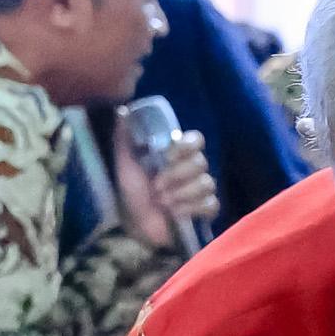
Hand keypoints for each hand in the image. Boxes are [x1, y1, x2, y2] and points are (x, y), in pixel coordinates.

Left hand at [112, 126, 215, 249]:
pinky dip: (192, 209)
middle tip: (156, 187)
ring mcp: (200, 190)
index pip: (197, 140)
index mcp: (177, 154)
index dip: (186, 147)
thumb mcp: (125, 163)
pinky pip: (211, 204)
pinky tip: (175, 213)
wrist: (132, 223)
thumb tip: (122, 112)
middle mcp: (192, 169)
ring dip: (182, 194)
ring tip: (163, 203)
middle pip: (201, 163)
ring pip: (207, 183)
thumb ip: (125, 137)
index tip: (167, 156)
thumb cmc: (130, 191)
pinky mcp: (205, 211)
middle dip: (176, 176)